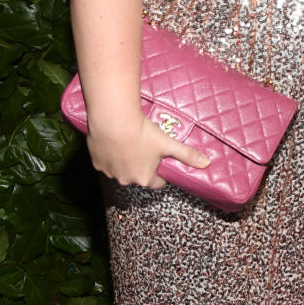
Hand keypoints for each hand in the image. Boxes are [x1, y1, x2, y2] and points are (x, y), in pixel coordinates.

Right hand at [86, 114, 209, 188]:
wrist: (113, 121)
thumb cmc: (142, 133)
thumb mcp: (168, 143)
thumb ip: (187, 154)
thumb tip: (206, 163)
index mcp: (144, 178)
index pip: (157, 182)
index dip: (160, 171)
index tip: (160, 160)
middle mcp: (126, 180)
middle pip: (137, 176)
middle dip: (141, 165)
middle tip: (144, 147)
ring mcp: (110, 172)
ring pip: (120, 170)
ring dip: (124, 161)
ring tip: (128, 143)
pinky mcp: (97, 163)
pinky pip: (105, 162)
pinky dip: (109, 155)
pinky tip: (114, 142)